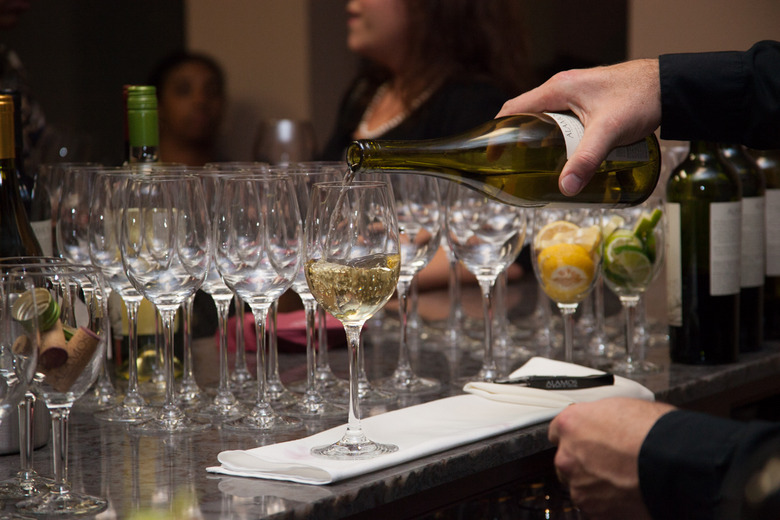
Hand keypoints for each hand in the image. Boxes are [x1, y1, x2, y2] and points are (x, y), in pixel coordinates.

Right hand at [497, 59, 661, 195]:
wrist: (671, 85)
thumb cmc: (640, 97)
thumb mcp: (608, 131)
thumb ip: (586, 159)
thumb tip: (565, 187)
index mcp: (558, 89)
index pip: (514, 108)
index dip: (498, 131)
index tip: (493, 155)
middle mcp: (564, 89)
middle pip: (528, 115)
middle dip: (520, 140)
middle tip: (518, 167)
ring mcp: (577, 94)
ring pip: (548, 119)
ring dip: (542, 141)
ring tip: (541, 166)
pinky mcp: (590, 102)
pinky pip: (565, 121)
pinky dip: (560, 138)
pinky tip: (568, 155)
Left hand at [548, 397, 674, 518]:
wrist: (674, 464)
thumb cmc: (654, 432)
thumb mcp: (621, 407)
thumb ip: (600, 418)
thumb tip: (604, 422)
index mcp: (570, 425)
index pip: (559, 431)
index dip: (576, 435)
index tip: (586, 439)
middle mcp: (567, 456)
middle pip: (566, 461)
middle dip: (584, 462)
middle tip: (610, 461)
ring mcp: (580, 486)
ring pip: (580, 486)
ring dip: (596, 484)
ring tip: (624, 479)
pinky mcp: (595, 511)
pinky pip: (596, 507)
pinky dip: (608, 503)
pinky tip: (627, 493)